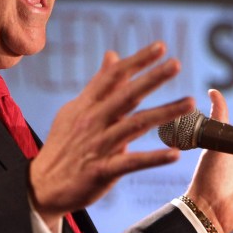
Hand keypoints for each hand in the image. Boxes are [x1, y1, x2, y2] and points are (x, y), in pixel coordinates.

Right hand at [29, 42, 193, 229]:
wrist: (43, 184)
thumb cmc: (63, 146)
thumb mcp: (75, 110)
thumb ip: (98, 84)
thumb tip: (112, 55)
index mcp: (86, 105)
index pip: (113, 77)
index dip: (137, 61)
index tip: (160, 47)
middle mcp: (92, 121)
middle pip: (126, 96)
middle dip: (152, 78)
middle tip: (176, 64)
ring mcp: (98, 145)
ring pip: (135, 125)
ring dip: (164, 113)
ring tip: (189, 103)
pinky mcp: (102, 170)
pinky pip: (132, 162)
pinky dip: (154, 158)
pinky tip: (175, 154)